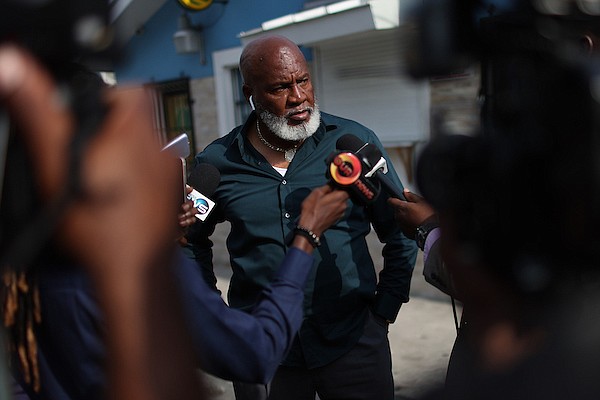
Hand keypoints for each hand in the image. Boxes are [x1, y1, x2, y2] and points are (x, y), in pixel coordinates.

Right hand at [0, 45, 200, 398]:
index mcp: (137, 129)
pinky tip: (114, 194)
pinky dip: (132, 173)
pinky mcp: (171, 193)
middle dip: (106, 127)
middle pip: (133, 116)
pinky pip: (150, 169)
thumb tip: (11, 63)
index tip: (79, 118)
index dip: (100, 98)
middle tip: (82, 151)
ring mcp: (170, 171)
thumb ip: (36, 111)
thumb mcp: (57, 164)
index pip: (127, 90)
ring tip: (96, 175)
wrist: (136, 275)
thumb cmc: (102, 228)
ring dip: (119, 150)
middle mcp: (160, 146)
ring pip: (141, 143)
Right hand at [293, 185, 348, 251]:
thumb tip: (332, 183)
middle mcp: (344, 205)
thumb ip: (327, 186)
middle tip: (325, 193)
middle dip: (335, 192)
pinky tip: (323, 208)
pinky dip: (332, 207)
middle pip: (343, 195)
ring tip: (323, 202)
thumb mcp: (317, 192)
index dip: (339, 184)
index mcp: (340, 197)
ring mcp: (341, 213)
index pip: (346, 187)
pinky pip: (337, 209)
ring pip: (339, 202)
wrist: (310, 227)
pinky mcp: (337, 218)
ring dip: (333, 200)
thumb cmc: (312, 211)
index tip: (333, 183)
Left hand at [387, 189, 435, 239]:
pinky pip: (404, 226)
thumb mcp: (421, 201)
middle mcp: (398, 216)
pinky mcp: (404, 232)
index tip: (398, 199)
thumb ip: (411, 196)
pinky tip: (417, 224)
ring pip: (400, 218)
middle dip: (403, 208)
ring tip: (417, 217)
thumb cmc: (427, 215)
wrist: (431, 231)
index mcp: (401, 207)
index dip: (394, 199)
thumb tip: (405, 192)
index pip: (391, 201)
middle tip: (413, 209)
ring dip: (405, 217)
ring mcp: (400, 225)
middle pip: (396, 210)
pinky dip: (408, 224)